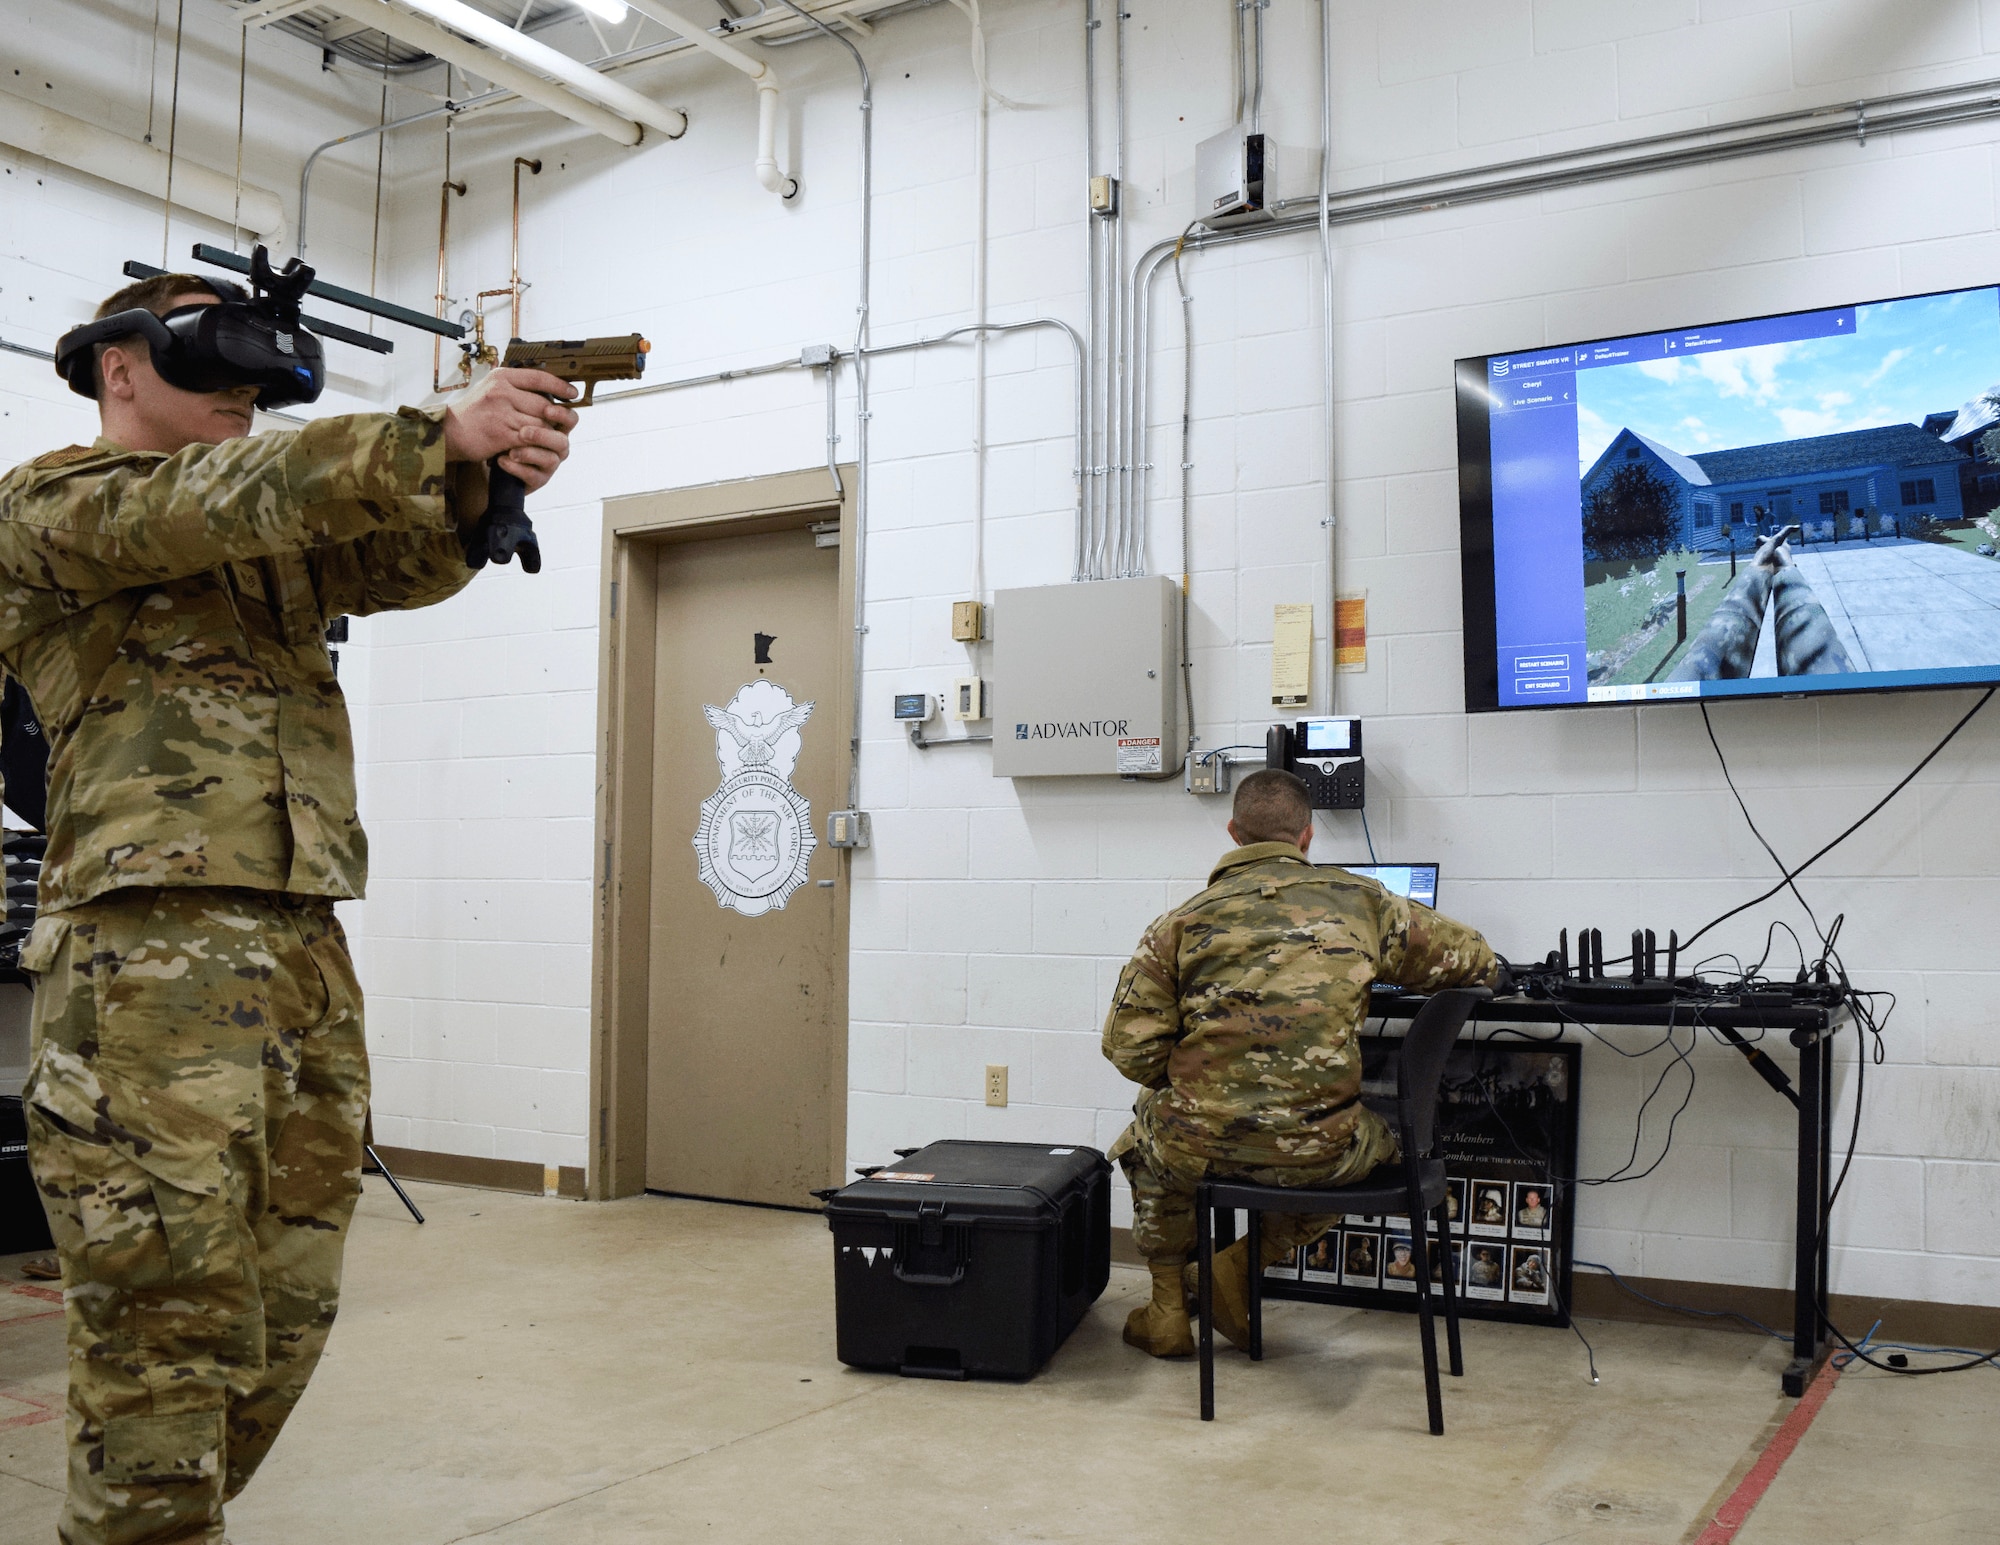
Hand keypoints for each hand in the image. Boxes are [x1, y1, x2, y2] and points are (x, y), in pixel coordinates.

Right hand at [442, 367, 579, 492]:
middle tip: (561, 421)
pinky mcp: (502, 434)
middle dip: (555, 416)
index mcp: (501, 377)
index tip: (572, 393)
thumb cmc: (474, 411)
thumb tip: (548, 388)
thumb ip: (515, 386)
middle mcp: (502, 392)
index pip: (539, 377)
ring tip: (546, 434)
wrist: (450, 432)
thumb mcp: (491, 388)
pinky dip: (536, 443)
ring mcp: (502, 413)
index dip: (560, 385)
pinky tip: (536, 444)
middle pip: (544, 404)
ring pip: (540, 423)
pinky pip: (530, 438)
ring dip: (546, 431)